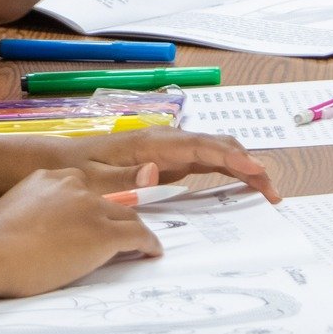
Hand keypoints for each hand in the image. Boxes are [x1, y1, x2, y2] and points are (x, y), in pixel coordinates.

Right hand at [0, 168, 160, 297]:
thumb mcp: (10, 212)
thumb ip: (28, 213)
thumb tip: (28, 231)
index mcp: (46, 178)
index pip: (80, 189)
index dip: (89, 206)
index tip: (90, 220)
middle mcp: (72, 186)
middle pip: (107, 200)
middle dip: (113, 217)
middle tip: (115, 234)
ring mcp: (91, 208)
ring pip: (126, 216)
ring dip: (134, 230)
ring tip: (141, 243)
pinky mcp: (104, 233)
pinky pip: (138, 236)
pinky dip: (149, 244)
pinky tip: (152, 251)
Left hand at [59, 126, 279, 202]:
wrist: (60, 162)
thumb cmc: (78, 170)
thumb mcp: (95, 180)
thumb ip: (126, 178)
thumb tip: (157, 172)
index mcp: (150, 143)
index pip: (199, 146)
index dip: (230, 156)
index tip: (255, 170)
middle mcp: (164, 142)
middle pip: (216, 146)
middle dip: (247, 164)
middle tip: (272, 190)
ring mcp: (168, 150)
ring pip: (215, 153)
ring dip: (243, 168)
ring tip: (267, 191)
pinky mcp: (168, 161)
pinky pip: (204, 163)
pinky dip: (227, 171)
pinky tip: (242, 185)